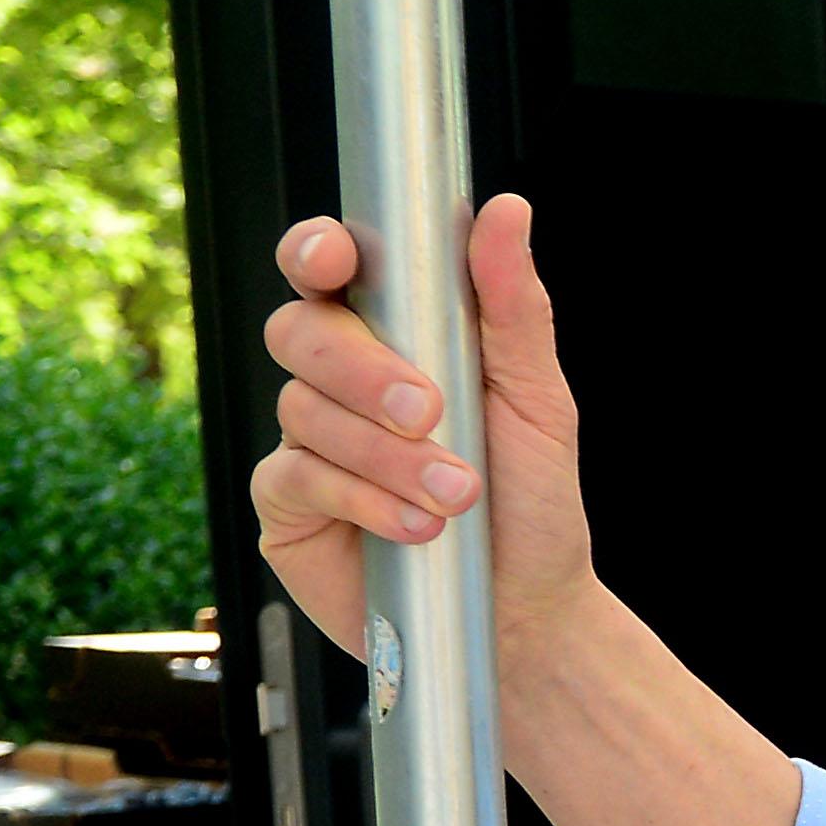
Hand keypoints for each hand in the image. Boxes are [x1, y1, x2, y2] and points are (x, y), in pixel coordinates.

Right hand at [253, 195, 607, 668]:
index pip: (331, 270)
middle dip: (364, 369)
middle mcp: (341, 382)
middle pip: (301, 331)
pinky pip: (296, 476)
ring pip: (302, 409)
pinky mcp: (287, 505)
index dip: (316, 252)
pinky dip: (362, 497)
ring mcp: (306, 441)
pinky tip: (415, 526)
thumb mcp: (539, 402)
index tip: (333, 261)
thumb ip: (512, 307)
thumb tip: (506, 211)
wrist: (525, 614)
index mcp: (397, 339)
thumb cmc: (532, 502)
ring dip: (386, 453)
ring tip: (456, 496)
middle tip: (431, 413)